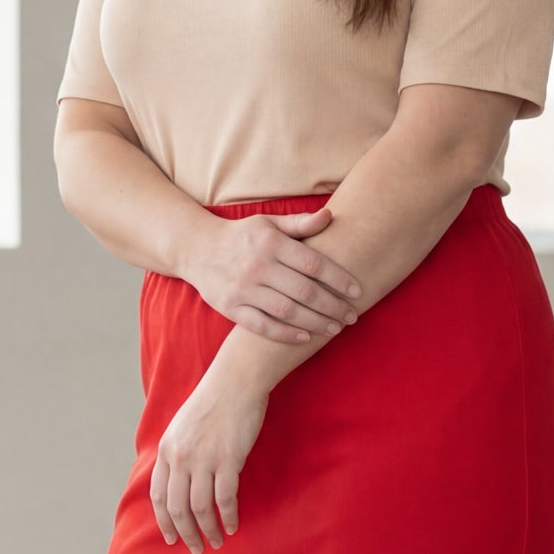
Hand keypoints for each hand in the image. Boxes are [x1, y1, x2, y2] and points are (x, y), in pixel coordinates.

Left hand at [150, 362, 269, 553]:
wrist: (235, 381)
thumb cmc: (213, 402)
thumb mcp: (182, 427)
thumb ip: (177, 453)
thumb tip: (179, 481)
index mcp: (166, 450)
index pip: (159, 495)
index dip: (164, 521)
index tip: (171, 538)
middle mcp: (180, 457)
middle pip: (177, 508)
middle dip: (186, 533)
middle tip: (195, 549)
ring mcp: (203, 459)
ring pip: (200, 508)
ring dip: (208, 530)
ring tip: (216, 542)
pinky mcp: (228, 460)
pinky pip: (225, 499)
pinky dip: (228, 517)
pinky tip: (232, 526)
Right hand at [181, 205, 361, 343]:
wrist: (196, 249)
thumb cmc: (242, 236)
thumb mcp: (269, 224)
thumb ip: (300, 223)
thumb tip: (331, 216)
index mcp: (271, 242)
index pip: (314, 264)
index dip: (339, 279)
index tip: (357, 291)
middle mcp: (258, 265)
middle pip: (305, 291)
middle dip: (333, 306)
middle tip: (352, 316)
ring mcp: (243, 288)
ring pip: (287, 311)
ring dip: (316, 323)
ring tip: (335, 328)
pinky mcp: (231, 307)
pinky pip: (263, 325)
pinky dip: (286, 334)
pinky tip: (306, 337)